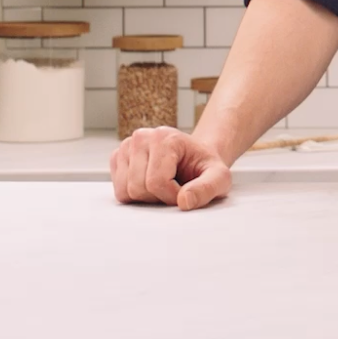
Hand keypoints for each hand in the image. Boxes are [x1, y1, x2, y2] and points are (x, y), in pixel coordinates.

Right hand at [109, 127, 232, 210]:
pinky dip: (135, 195)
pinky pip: (119, 191)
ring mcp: (126, 146)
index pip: (156, 182)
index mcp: (164, 137)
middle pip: (137, 188)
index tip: (185, 191)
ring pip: (125, 191)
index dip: (172, 196)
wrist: (195, 157)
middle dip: (158, 197)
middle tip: (174, 188)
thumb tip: (184, 201)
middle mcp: (142, 137)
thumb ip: (207, 189)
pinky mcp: (118, 158)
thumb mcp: (219, 177)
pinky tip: (150, 183)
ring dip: (146, 198)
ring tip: (163, 185)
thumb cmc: (204, 166)